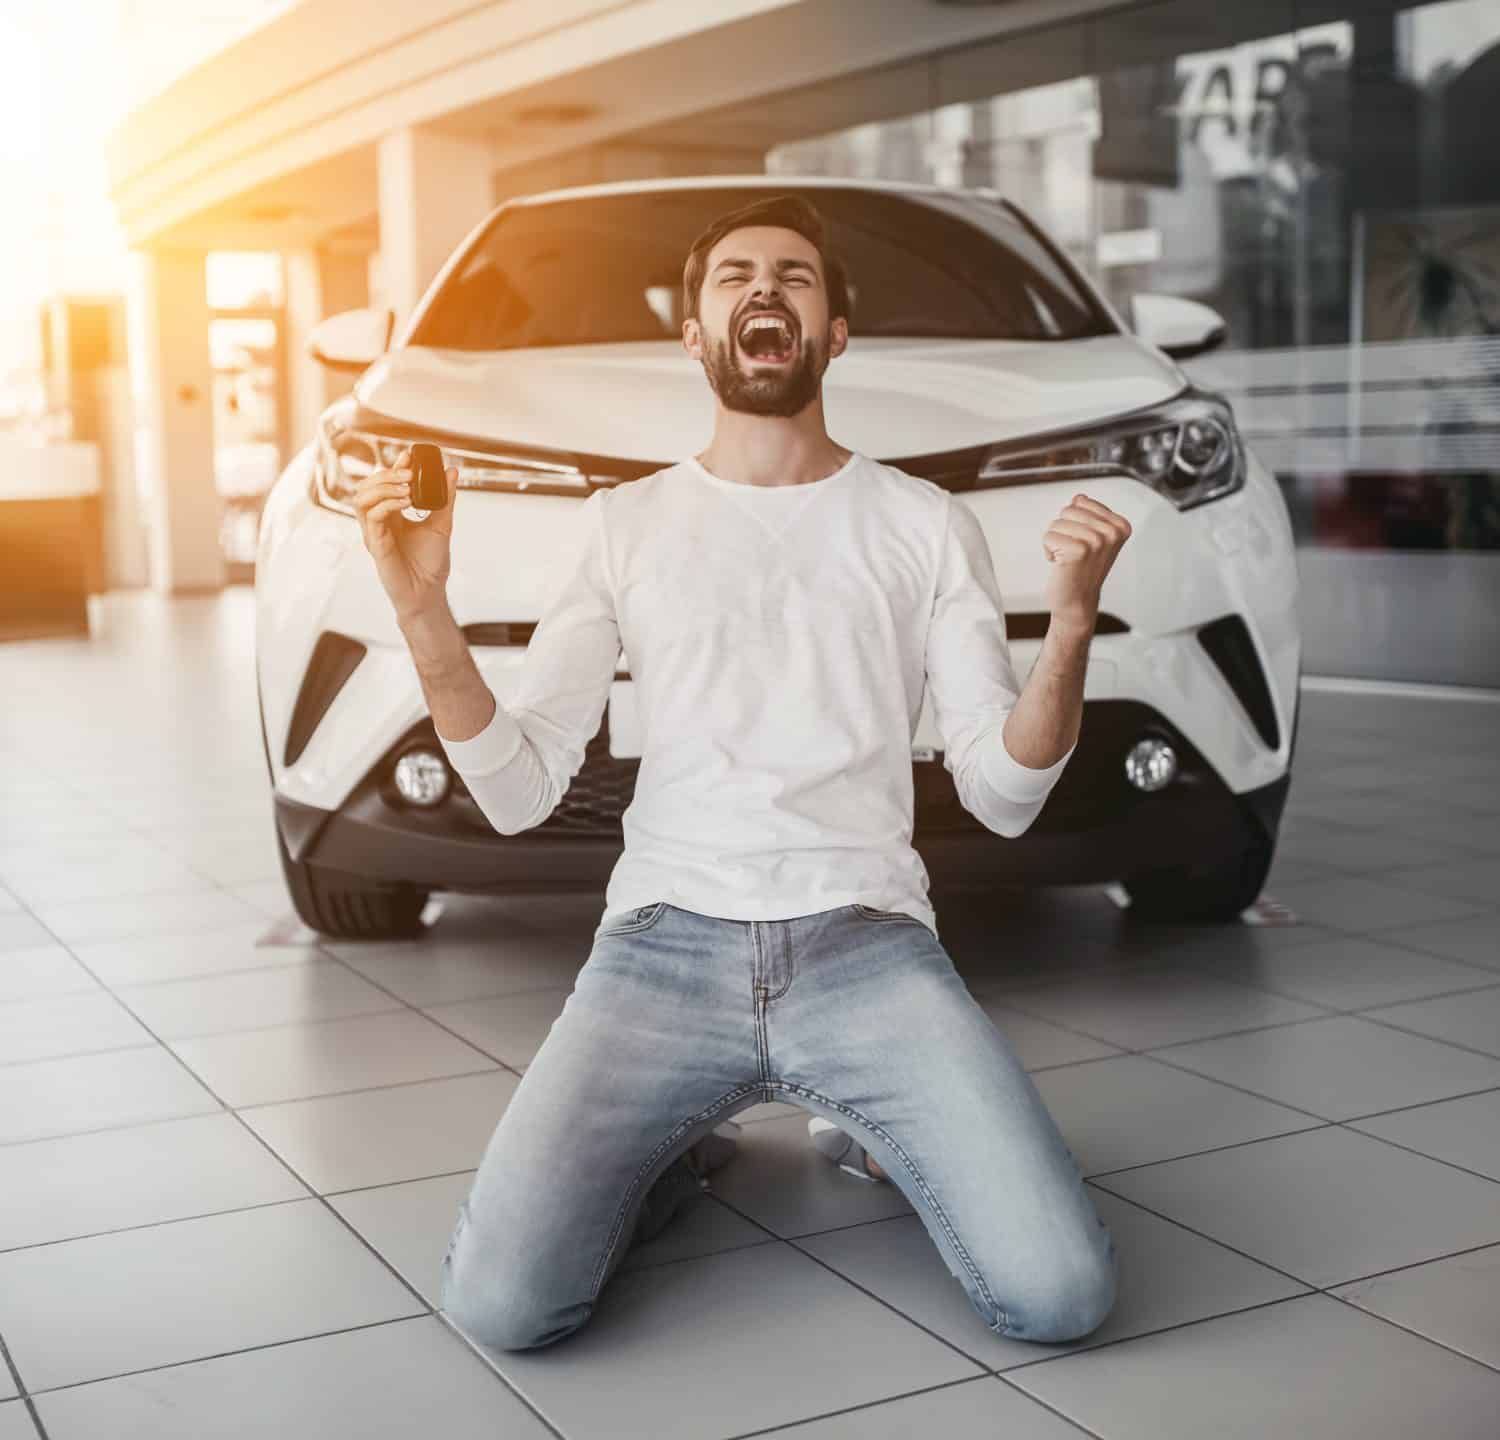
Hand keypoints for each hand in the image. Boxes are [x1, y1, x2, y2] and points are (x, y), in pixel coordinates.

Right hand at [351, 446, 458, 625]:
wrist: (429, 592)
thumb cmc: (430, 564)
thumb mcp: (442, 524)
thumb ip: (445, 498)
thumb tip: (452, 471)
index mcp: (392, 514)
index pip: (385, 483)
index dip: (394, 466)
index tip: (409, 455)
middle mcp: (379, 521)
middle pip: (367, 486)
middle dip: (387, 474)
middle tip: (409, 473)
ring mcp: (374, 533)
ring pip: (362, 499)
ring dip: (383, 487)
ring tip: (407, 487)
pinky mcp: (375, 545)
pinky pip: (372, 517)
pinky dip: (387, 505)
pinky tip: (405, 503)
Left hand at [1041, 493, 1131, 630]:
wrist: (1077, 601)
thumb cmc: (1082, 568)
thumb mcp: (1091, 537)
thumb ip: (1087, 514)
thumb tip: (1079, 497)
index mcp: (1120, 525)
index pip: (1081, 501)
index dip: (1074, 522)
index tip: (1084, 543)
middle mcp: (1112, 532)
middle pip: (1068, 510)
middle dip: (1063, 530)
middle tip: (1073, 553)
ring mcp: (1097, 541)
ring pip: (1057, 522)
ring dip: (1055, 541)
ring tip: (1067, 558)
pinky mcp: (1079, 551)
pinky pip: (1048, 536)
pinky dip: (1048, 551)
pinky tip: (1060, 564)